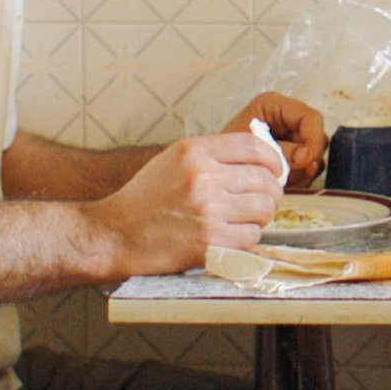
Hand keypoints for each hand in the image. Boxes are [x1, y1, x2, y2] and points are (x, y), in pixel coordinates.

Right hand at [94, 133, 286, 271]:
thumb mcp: (173, 160)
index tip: (275, 170)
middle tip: (262, 200)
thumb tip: (258, 158)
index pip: (255, 147)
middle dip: (270, 192)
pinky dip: (247, 238)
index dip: (273, 160)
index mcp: (195, 152)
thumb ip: (213, 155)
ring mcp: (208, 211)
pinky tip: (231, 235)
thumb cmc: (145, 199)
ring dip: (261, 216)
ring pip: (264, 209)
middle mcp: (203, 177)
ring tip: (244, 219)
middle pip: (265, 180)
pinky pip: (252, 237)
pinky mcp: (210, 242)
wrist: (115, 234)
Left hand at [224, 92, 327, 184]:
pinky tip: (284, 182)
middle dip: (308, 158)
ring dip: (303, 171)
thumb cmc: (223, 157)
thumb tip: (307, 158)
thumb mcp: (252, 151)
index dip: (313, 140)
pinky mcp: (291, 157)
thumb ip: (282, 151)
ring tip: (283, 179)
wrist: (213, 175)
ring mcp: (291, 139)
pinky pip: (307, 168)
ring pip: (314, 155)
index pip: (311, 118)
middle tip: (294, 174)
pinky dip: (299, 178)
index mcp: (274, 106)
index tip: (306, 161)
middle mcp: (286, 119)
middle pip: (317, 137)